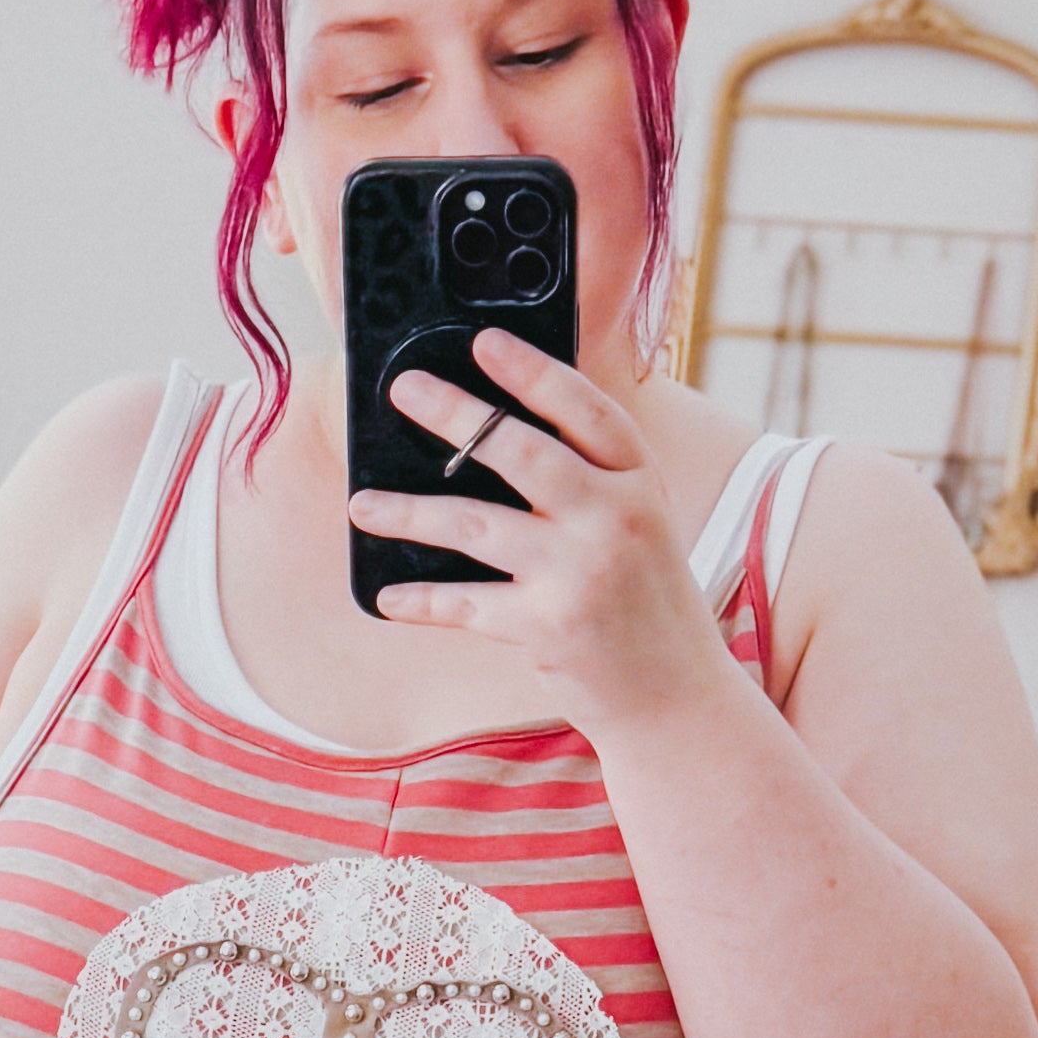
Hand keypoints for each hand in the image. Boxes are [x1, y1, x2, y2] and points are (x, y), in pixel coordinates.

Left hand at [349, 332, 733, 736]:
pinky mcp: (550, 628)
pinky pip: (467, 605)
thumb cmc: (645, 601)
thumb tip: (495, 436)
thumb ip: (591, 481)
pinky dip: (423, 601)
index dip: (533, 372)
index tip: (484, 341)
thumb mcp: (640, 525)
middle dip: (456, 415)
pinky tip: (388, 596)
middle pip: (522, 452)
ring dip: (410, 512)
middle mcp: (615, 518)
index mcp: (640, 481)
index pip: (585, 409)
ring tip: (360, 504)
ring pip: (477, 525)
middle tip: (404, 389)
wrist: (677, 697)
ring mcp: (580, 573)